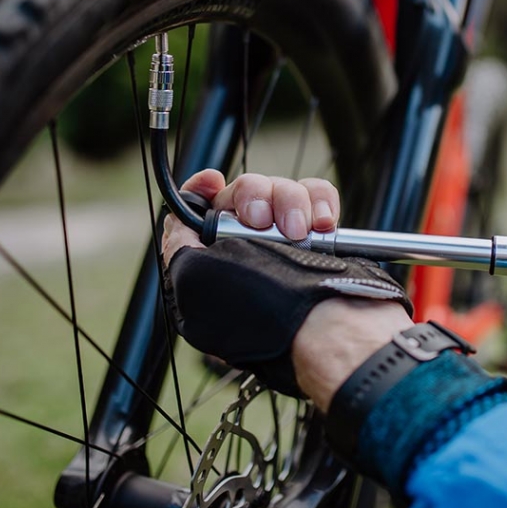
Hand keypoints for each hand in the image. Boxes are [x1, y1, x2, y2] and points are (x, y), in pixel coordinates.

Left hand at [162, 170, 411, 398]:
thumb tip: (179, 218)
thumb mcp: (194, 281)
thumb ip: (179, 243)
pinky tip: (323, 224)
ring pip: (282, 189)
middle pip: (244, 192)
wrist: (327, 327)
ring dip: (289, 202)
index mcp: (214, 264)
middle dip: (252, 197)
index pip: (200, 212)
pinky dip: (321, 202)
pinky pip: (318, 197)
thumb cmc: (264, 312)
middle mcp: (249, 251)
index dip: (202, 190)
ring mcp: (287, 243)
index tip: (211, 181)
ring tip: (298, 232)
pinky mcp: (321, 237)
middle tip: (260, 221)